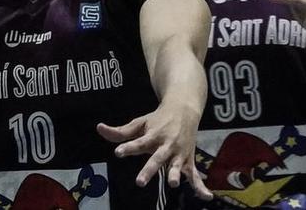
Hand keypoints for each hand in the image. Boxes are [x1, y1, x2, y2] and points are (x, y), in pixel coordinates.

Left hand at [97, 102, 211, 199]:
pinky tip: (206, 197)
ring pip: (177, 166)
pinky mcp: (188, 160)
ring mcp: (179, 154)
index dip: (129, 147)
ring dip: (175, 174)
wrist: (184, 109)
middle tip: (139, 182)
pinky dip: (200, 186)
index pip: (139, 143)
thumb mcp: (140, 123)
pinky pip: (195, 175)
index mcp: (153, 135)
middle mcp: (166, 145)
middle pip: (156, 158)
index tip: (118, 152)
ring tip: (173, 183)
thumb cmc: (158, 119)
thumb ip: (120, 131)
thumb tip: (99, 128)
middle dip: (149, 169)